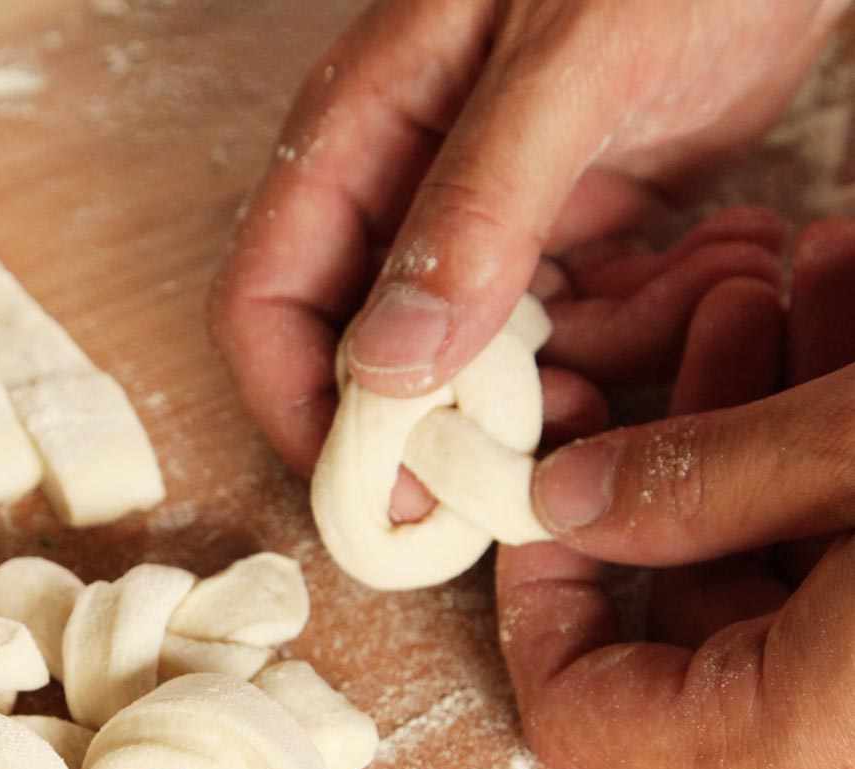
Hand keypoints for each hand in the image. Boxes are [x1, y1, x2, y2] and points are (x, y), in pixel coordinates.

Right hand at [210, 0, 845, 476]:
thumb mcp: (569, 63)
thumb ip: (474, 208)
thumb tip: (387, 366)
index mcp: (357, 136)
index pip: (266, 304)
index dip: (298, 409)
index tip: (375, 495)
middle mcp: (405, 190)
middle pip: (368, 356)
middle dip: (450, 422)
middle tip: (536, 458)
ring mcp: (487, 216)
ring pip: (486, 362)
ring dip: (577, 371)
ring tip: (680, 303)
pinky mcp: (568, 229)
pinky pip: (575, 328)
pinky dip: (640, 324)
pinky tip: (713, 260)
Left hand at [498, 218, 854, 768]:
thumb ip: (698, 477)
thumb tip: (570, 495)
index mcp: (786, 737)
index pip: (578, 710)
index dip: (539, 594)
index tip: (556, 483)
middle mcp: (838, 753)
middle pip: (690, 613)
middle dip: (689, 447)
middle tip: (715, 318)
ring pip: (786, 561)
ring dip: (775, 415)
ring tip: (796, 280)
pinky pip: (854, 555)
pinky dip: (838, 444)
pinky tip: (847, 304)